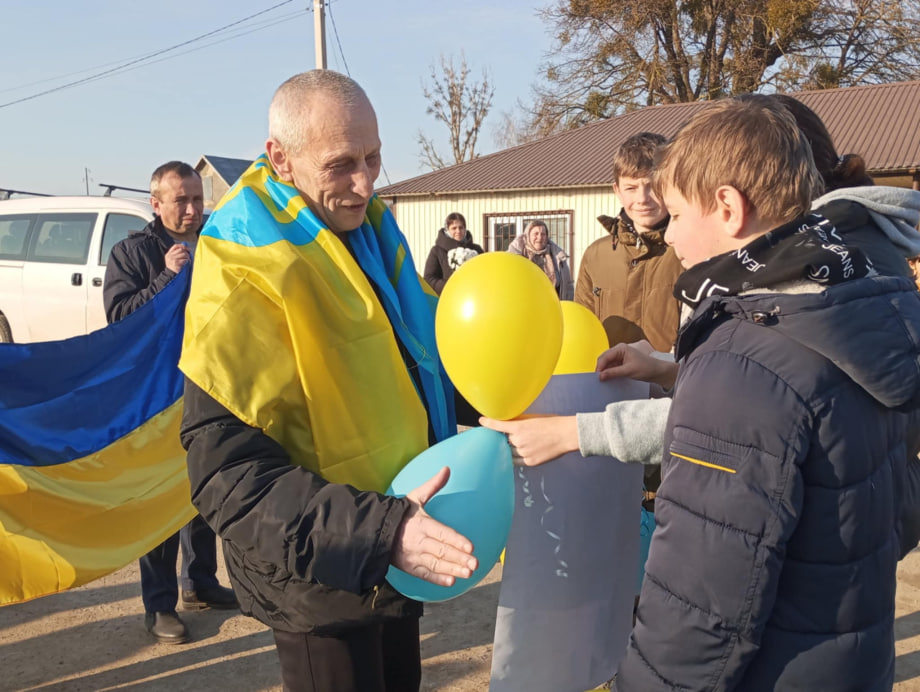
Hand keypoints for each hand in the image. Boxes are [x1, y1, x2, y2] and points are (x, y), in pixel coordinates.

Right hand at [165, 243, 190, 272]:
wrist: (170, 274)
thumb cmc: (173, 267)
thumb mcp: (172, 259)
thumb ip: (177, 254)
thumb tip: (186, 249)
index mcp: (168, 254)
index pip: (175, 246)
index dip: (182, 246)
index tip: (187, 248)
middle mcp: (170, 255)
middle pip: (181, 249)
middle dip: (186, 252)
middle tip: (189, 256)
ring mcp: (172, 259)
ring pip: (183, 254)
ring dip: (188, 257)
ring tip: (188, 260)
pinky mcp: (176, 263)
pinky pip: (184, 259)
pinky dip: (187, 261)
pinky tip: (187, 263)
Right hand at [390, 467, 477, 585]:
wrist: (375, 530)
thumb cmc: (400, 513)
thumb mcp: (415, 497)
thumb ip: (433, 485)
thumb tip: (447, 469)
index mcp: (421, 524)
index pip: (442, 533)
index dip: (456, 540)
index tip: (471, 546)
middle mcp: (418, 541)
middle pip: (441, 551)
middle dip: (459, 558)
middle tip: (475, 563)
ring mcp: (413, 556)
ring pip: (435, 564)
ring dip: (452, 570)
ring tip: (468, 573)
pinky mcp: (409, 567)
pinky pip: (424, 575)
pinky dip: (437, 579)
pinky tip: (451, 583)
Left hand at [479, 415, 577, 465]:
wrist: (566, 435)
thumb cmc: (551, 423)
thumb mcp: (533, 418)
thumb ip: (519, 421)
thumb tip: (508, 422)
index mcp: (519, 428)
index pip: (498, 426)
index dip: (488, 423)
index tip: (482, 421)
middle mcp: (519, 441)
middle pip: (504, 440)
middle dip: (505, 438)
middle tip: (510, 435)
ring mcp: (523, 452)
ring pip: (509, 451)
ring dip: (510, 448)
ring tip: (521, 444)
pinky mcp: (529, 462)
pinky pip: (517, 460)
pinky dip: (516, 456)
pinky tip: (521, 452)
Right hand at [596, 342, 678, 388]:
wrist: (656, 371)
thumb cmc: (646, 368)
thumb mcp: (628, 371)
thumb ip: (613, 373)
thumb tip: (600, 376)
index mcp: (621, 348)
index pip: (605, 356)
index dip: (600, 366)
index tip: (597, 376)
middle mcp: (619, 350)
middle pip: (604, 358)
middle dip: (600, 368)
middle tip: (597, 378)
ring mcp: (620, 356)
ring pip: (607, 363)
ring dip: (604, 370)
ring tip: (602, 379)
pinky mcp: (621, 362)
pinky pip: (611, 366)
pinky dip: (609, 372)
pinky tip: (607, 378)